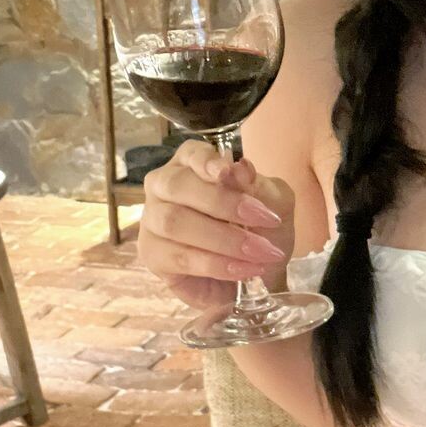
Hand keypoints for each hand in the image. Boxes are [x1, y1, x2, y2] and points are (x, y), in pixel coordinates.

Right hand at [137, 140, 295, 310]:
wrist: (253, 273)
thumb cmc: (258, 230)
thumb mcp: (273, 204)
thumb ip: (258, 186)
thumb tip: (240, 168)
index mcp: (191, 165)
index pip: (190, 153)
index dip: (205, 161)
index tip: (226, 171)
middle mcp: (163, 188)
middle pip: (178, 186)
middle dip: (222, 202)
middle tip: (264, 219)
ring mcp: (152, 222)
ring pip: (175, 223)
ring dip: (224, 239)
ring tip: (260, 251)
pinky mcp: (153, 256)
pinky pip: (181, 258)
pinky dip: (217, 264)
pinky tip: (244, 269)